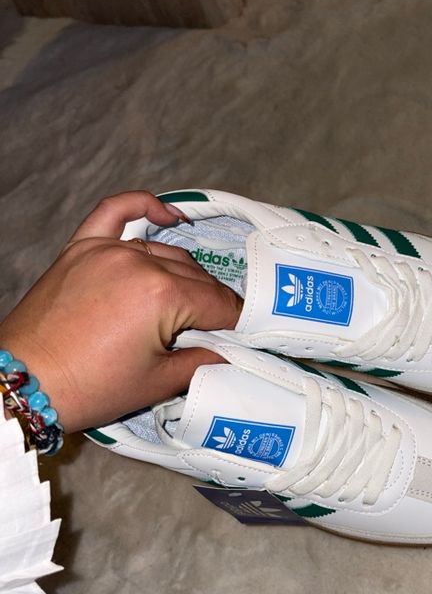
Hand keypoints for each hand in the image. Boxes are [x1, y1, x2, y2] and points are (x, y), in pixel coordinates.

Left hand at [0, 191, 241, 432]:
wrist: (23, 384)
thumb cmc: (89, 387)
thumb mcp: (155, 383)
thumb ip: (200, 362)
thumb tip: (228, 353)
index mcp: (161, 295)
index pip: (216, 303)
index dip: (235, 322)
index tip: (245, 334)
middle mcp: (137, 263)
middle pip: (194, 278)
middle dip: (211, 304)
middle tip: (218, 328)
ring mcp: (106, 250)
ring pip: (164, 252)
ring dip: (184, 275)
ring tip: (191, 301)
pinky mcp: (80, 248)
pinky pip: (113, 212)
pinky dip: (141, 205)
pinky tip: (166, 214)